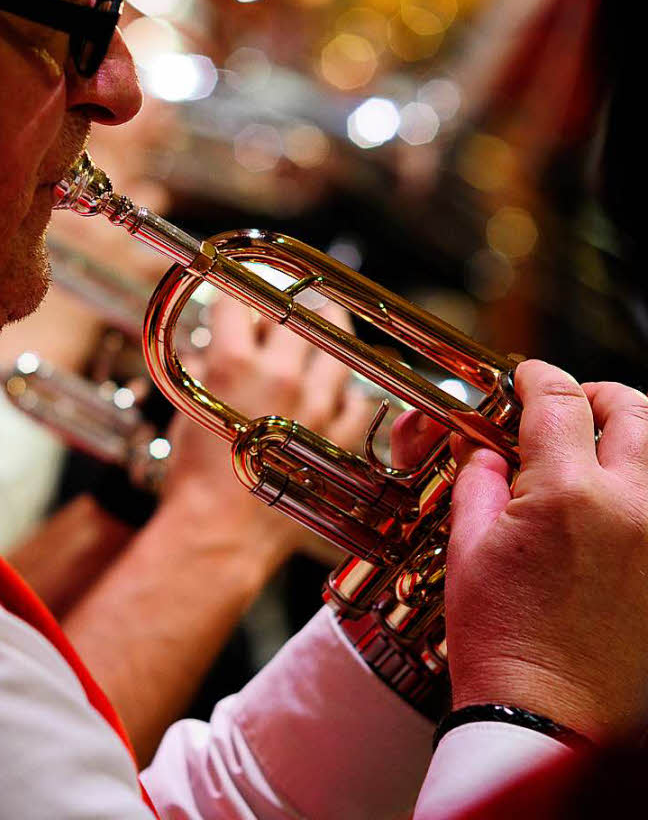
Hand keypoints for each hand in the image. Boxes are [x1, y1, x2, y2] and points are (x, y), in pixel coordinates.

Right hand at [162, 294, 373, 565]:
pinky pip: (359, 400)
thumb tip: (212, 347)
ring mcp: (316, 406)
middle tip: (295, 300)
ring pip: (339, 349)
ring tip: (329, 331)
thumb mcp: (188, 408)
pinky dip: (352, 391)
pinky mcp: (338, 437)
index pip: (237, 304)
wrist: (220, 531)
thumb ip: (204, 368)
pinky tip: (344, 388)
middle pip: (300, 312)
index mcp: (235, 364)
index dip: (234, 296)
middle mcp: (280, 376)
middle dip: (294, 299)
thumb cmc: (195, 477)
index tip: (237, 299)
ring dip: (332, 335)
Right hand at [446, 358, 647, 740]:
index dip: (538, 377)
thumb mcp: (469, 552)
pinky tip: (616, 499)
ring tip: (600, 448)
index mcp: (566, 495)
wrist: (550, 721)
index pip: (558, 400)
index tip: (526, 378)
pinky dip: (641, 484)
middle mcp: (630, 506)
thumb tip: (483, 451)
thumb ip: (479, 485)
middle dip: (596, 396)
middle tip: (570, 407)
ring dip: (630, 433)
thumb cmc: (504, 646)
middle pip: (631, 408)